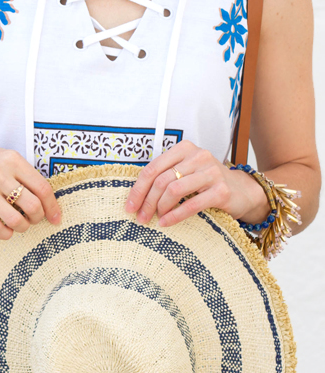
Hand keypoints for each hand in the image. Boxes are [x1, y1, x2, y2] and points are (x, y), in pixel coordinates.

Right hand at [0, 138, 61, 239]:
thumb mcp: (7, 158)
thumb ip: (26, 176)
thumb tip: (49, 203)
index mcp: (13, 160)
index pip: (42, 188)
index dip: (53, 207)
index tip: (56, 218)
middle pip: (33, 206)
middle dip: (38, 218)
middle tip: (34, 218)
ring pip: (16, 220)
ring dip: (23, 227)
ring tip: (20, 224)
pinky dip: (6, 234)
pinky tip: (6, 230)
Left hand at [124, 140, 270, 226]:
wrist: (243, 191)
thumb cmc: (207, 183)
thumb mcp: (186, 172)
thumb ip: (165, 176)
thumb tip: (136, 196)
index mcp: (184, 149)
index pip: (153, 168)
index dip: (138, 189)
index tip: (130, 206)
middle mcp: (198, 156)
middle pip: (161, 180)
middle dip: (147, 201)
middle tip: (140, 217)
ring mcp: (211, 172)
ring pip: (174, 190)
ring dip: (159, 208)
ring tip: (154, 219)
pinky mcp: (221, 190)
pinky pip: (192, 204)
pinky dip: (175, 215)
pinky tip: (166, 223)